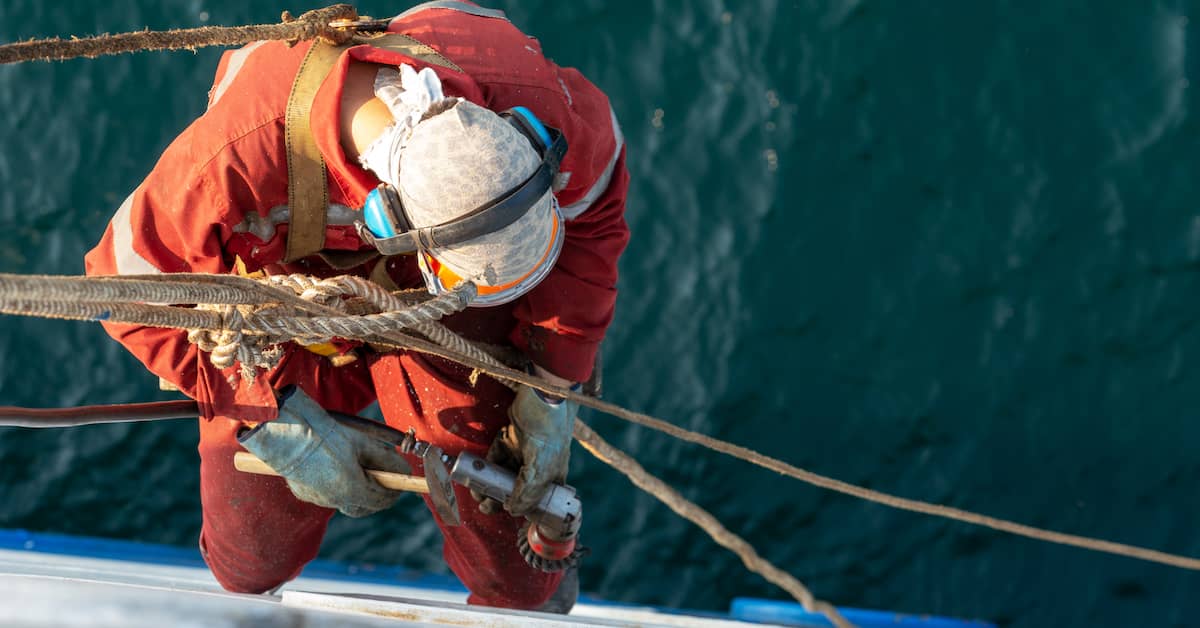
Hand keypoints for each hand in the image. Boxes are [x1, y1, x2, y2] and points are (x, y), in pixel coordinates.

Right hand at [238, 386, 409, 516]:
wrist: (285, 431)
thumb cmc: (326, 433)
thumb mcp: (362, 442)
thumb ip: (385, 459)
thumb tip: (403, 470)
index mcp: (352, 488)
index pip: (382, 499)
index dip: (395, 491)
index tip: (402, 482)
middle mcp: (335, 499)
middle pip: (365, 507)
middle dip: (378, 497)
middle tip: (385, 481)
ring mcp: (318, 499)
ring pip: (346, 503)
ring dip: (359, 494)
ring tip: (364, 474)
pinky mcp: (304, 493)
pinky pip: (329, 496)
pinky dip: (340, 488)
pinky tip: (340, 471)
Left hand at [475, 382, 577, 516]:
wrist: (541, 393)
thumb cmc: (549, 429)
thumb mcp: (541, 463)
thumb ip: (529, 489)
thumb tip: (513, 510)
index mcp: (551, 475)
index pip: (537, 499)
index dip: (522, 508)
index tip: (506, 512)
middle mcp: (538, 466)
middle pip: (517, 488)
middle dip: (500, 498)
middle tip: (484, 505)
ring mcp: (523, 451)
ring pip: (504, 474)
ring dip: (490, 485)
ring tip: (477, 493)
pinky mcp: (510, 438)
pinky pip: (496, 456)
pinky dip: (487, 466)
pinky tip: (477, 474)